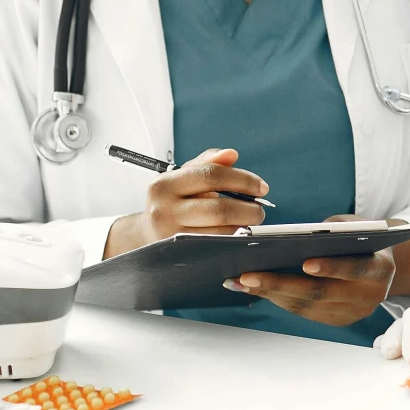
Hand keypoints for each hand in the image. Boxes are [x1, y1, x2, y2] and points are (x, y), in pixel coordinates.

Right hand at [105, 148, 269, 256]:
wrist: (147, 232)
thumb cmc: (172, 201)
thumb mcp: (184, 177)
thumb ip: (209, 163)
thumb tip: (231, 154)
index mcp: (164, 184)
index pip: (211, 176)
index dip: (242, 180)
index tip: (262, 187)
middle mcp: (163, 210)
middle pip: (219, 209)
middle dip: (248, 209)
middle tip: (260, 209)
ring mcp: (170, 236)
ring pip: (220, 232)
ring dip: (242, 227)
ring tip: (249, 221)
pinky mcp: (179, 255)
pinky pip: (215, 247)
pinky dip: (231, 239)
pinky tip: (237, 232)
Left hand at [237, 215, 394, 327]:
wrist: (382, 264)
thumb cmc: (361, 236)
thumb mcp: (354, 226)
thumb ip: (331, 233)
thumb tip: (284, 241)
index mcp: (381, 268)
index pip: (355, 268)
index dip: (332, 267)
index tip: (305, 263)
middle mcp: (370, 296)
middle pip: (321, 293)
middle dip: (281, 283)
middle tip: (247, 275)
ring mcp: (353, 312)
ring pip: (307, 306)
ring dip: (270, 293)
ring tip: (239, 281)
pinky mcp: (337, 320)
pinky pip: (303, 311)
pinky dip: (276, 298)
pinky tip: (252, 288)